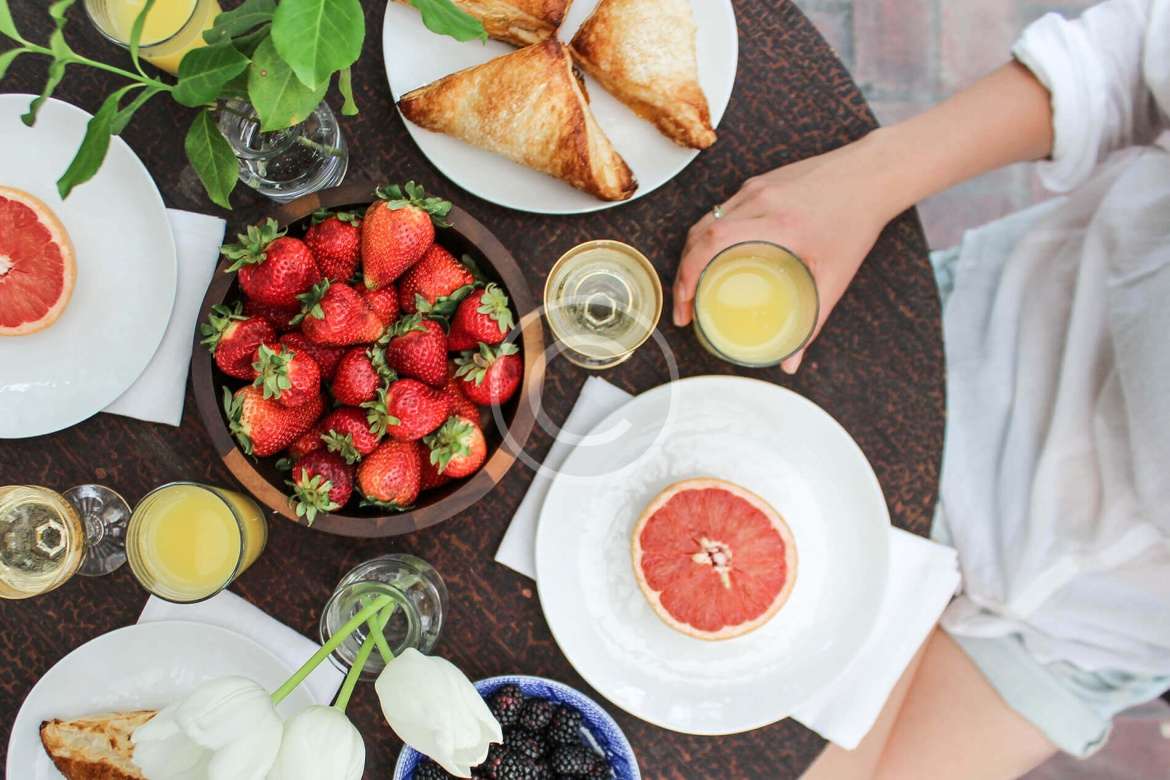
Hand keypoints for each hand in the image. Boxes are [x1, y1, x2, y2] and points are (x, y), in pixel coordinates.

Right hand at [673, 140, 895, 373]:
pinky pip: (721, 211)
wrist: (872, 175)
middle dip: (682, 273)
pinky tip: (711, 257)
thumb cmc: (857, 221)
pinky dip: (708, 236)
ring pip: (706, 221)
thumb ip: (813, 320)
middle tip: (685, 307)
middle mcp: (761, 201)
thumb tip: (792, 361)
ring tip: (692, 285)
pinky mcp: (758, 183)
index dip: (687, 274)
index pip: (714, 242)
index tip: (685, 305)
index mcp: (779, 223)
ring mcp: (757, 188)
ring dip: (691, 254)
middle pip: (700, 234)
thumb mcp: (836, 276)